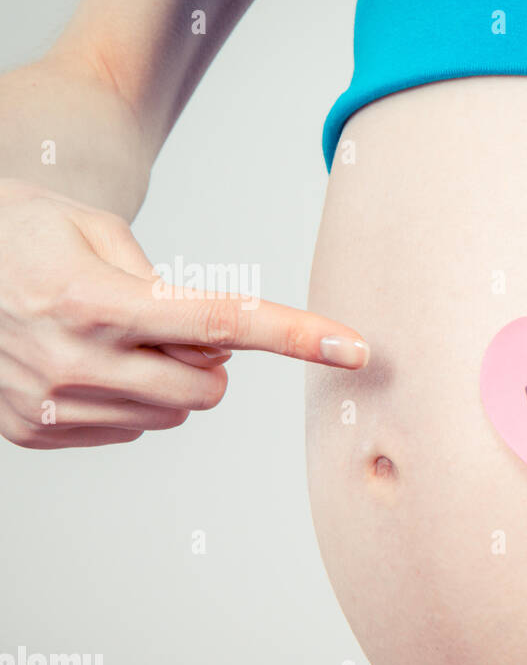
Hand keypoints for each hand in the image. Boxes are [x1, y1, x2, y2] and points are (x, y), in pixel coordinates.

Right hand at [0, 179, 368, 448]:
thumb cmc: (24, 233)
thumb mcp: (97, 231)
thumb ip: (169, 285)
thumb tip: (222, 345)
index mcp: (94, 299)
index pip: (222, 323)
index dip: (296, 335)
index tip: (355, 347)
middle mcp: (72, 361)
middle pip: (210, 387)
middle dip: (210, 359)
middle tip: (165, 321)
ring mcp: (51, 406)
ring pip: (175, 414)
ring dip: (169, 378)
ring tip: (113, 336)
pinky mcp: (36, 433)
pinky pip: (133, 430)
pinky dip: (131, 398)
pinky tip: (89, 363)